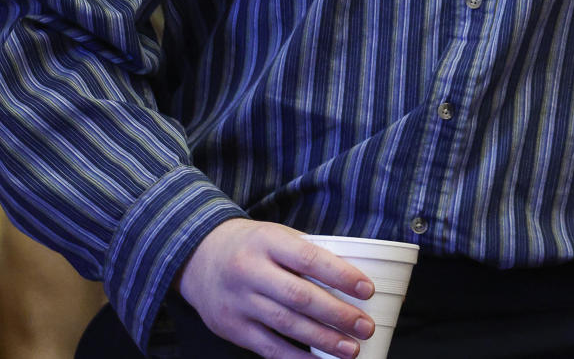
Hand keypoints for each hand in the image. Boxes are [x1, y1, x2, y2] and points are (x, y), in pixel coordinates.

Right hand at [175, 218, 375, 357]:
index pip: (309, 258)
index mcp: (267, 240)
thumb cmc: (250, 245)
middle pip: (300, 296)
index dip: (341, 275)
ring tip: (350, 349)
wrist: (198, 257)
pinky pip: (269, 348)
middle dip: (337, 314)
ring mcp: (240, 302)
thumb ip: (305, 253)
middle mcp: (251, 270)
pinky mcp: (233, 328)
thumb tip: (350, 276)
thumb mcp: (274, 235)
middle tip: (365, 326)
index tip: (366, 289)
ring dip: (323, 340)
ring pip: (287, 325)